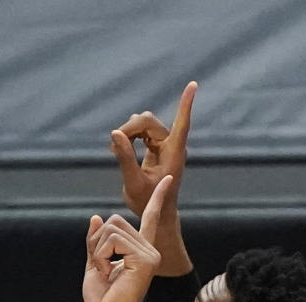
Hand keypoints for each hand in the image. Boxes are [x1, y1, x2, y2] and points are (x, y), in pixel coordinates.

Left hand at [82, 175, 171, 301]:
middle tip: (101, 268)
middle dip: (98, 242)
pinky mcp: (145, 258)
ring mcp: (150, 253)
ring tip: (105, 272)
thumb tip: (96, 217)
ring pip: (112, 228)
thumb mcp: (94, 265)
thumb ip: (96, 242)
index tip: (166, 180)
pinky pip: (113, 240)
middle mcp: (149, 249)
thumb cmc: (103, 301)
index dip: (157, 199)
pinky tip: (108, 271)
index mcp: (140, 251)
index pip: (149, 219)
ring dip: (99, 250)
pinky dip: (102, 255)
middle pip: (114, 220)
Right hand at [110, 82, 196, 220]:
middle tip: (112, 147)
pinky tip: (117, 148)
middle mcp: (171, 145)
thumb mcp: (134, 183)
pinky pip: (141, 130)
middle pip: (149, 121)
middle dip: (130, 128)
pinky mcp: (156, 146)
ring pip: (144, 123)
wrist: (156, 212)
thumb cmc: (148, 202)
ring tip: (114, 150)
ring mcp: (164, 144)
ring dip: (128, 132)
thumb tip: (115, 133)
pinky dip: (129, 136)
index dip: (185, 104)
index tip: (193, 84)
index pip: (182, 123)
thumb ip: (125, 158)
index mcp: (174, 153)